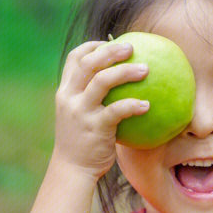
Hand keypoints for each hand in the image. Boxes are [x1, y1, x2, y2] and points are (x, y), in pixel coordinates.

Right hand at [52, 40, 149, 178]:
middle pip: (89, 63)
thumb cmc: (82, 140)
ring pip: (102, 81)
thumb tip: (121, 82)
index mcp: (65, 91)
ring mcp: (81, 112)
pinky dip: (133, 105)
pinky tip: (148, 105)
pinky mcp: (95, 128)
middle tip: (132, 48)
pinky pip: (117, 111)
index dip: (92, 46)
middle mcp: (70, 97)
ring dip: (126, 72)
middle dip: (111, 51)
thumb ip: (92, 97)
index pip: (74, 58)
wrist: (72, 169)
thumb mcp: (79, 114)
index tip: (110, 43)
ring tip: (146, 69)